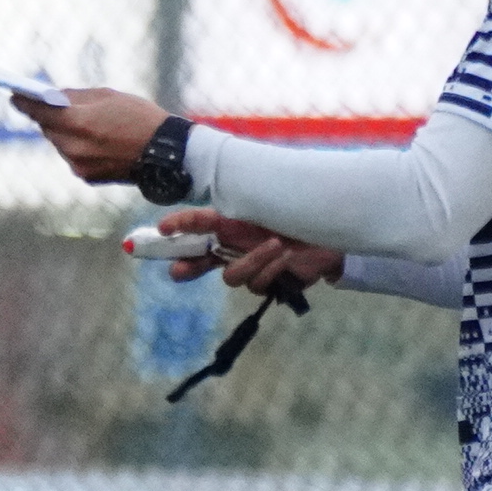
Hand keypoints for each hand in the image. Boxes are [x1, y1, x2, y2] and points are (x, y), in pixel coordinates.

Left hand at [18, 89, 185, 194]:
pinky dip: (76, 147)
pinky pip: (72, 156)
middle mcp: (73, 147)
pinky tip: (92, 139)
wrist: (166, 154)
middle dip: (48, 117)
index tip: (14, 96)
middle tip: (47, 105)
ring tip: (78, 122)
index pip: (39, 111)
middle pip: (48, 128)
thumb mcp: (108, 96)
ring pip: (59, 143)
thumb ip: (76, 96)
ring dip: (63, 132)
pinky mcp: (86, 176)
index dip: (25, 103)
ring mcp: (78, 164)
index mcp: (77, 122)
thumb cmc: (141, 118)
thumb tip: (54, 96)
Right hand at [148, 209, 319, 299]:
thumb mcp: (264, 206)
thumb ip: (237, 210)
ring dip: (253, 261)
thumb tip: (206, 211)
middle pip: (197, 263)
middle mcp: (232, 249)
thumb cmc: (295, 215)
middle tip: (178, 270)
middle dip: (186, 267)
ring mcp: (248, 269)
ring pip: (231, 277)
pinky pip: (257, 284)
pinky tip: (287, 257)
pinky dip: (272, 269)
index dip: (177, 228)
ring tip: (277, 245)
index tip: (163, 229)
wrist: (328, 237)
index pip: (195, 227)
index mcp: (227, 227)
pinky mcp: (266, 284)